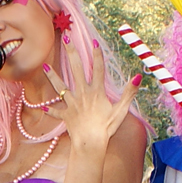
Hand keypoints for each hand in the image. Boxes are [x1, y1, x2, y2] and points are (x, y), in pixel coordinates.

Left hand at [41, 39, 140, 153]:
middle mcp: (82, 94)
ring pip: (59, 87)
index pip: (97, 68)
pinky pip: (55, 112)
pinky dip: (49, 110)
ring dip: (52, 76)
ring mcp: (72, 104)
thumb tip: (138, 77)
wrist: (90, 143)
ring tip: (44, 66)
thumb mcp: (121, 110)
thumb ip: (129, 92)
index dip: (96, 55)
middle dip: (71, 52)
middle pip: (75, 69)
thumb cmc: (107, 128)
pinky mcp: (65, 115)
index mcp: (96, 91)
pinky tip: (43, 107)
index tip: (93, 42)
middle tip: (66, 38)